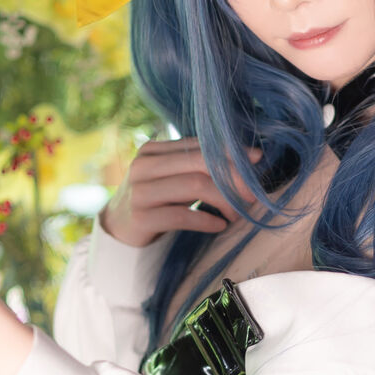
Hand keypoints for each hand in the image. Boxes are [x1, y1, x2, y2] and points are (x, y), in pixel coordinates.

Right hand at [101, 137, 262, 246]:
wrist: (118, 228)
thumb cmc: (155, 200)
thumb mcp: (170, 177)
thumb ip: (195, 165)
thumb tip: (243, 160)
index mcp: (153, 150)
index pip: (199, 146)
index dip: (230, 152)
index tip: (256, 159)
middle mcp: (144, 166)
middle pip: (199, 163)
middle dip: (231, 176)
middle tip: (252, 193)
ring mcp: (141, 191)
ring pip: (194, 186)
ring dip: (223, 201)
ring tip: (236, 214)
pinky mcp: (141, 217)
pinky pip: (182, 216)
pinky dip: (206, 220)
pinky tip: (220, 225)